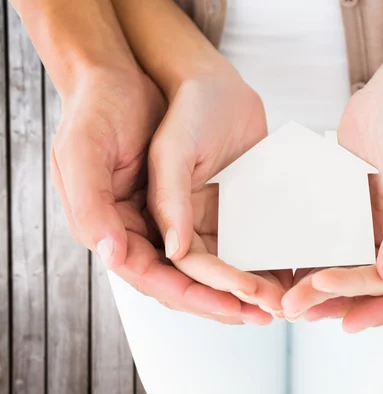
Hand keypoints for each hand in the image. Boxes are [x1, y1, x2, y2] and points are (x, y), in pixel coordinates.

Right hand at [52, 66, 262, 324]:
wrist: (140, 74)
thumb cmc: (104, 108)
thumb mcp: (89, 149)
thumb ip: (103, 204)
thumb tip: (136, 255)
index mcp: (114, 227)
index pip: (154, 276)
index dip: (194, 295)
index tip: (232, 307)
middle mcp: (146, 230)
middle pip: (186, 280)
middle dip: (224, 301)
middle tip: (264, 314)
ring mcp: (176, 218)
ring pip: (209, 266)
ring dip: (241, 286)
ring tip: (278, 300)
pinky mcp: (200, 203)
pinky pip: (224, 240)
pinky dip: (248, 257)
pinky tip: (276, 267)